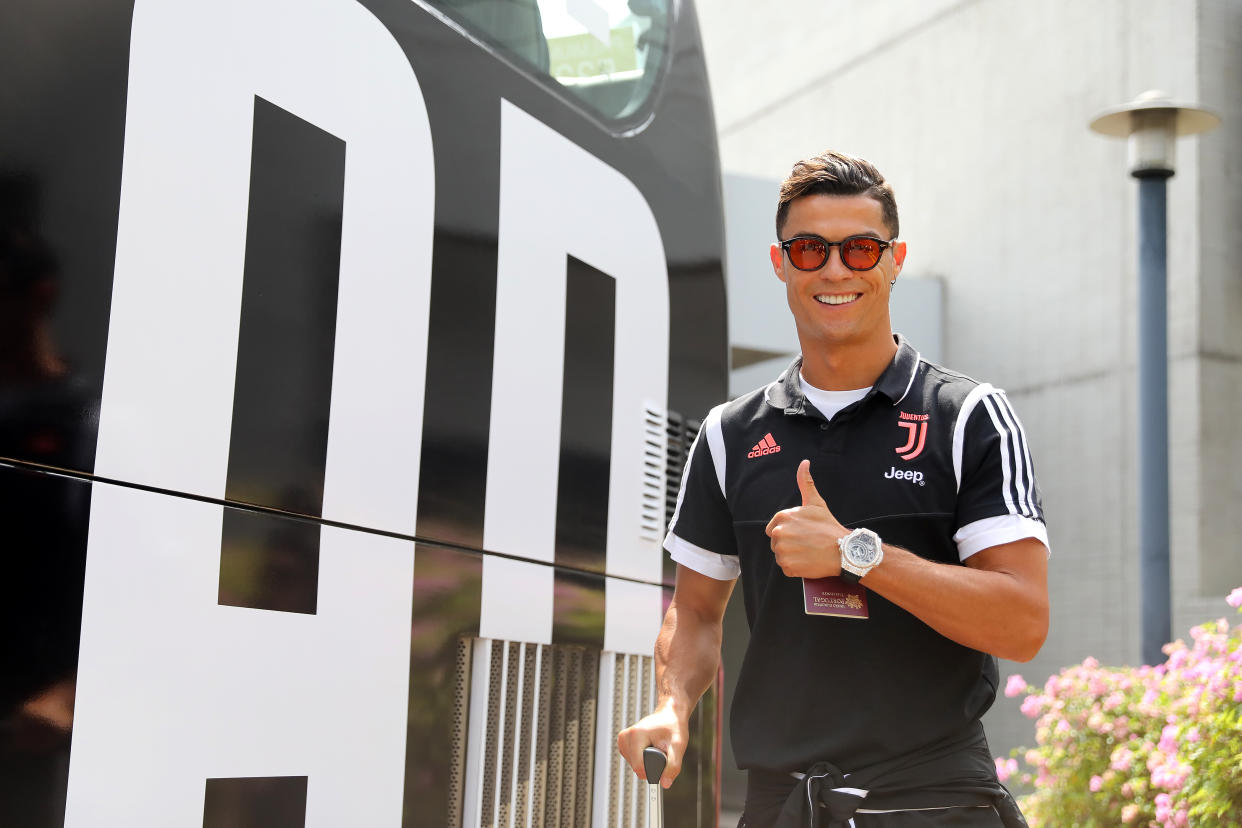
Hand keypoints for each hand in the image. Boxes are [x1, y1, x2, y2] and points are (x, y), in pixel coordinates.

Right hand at [617, 703, 685, 788]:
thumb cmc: (674, 727)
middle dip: (651, 765)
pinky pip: (633, 761)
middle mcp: (625, 737)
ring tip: (656, 747)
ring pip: (634, 766)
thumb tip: (665, 784)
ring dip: (647, 762)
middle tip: (662, 750)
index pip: (639, 767)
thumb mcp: (678, 745)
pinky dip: (642, 759)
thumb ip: (673, 765)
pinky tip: (649, 749)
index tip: (664, 762)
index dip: (654, 771)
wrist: (669, 714)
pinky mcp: (623, 743)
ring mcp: (622, 740)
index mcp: (636, 735)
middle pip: (637, 767)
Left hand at [764, 459, 845, 577]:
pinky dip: (795, 568)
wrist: (843, 550)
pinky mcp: (787, 566)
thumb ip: (805, 482)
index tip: (803, 534)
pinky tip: (807, 562)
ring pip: (781, 555)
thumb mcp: (816, 503)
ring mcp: (782, 550)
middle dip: (789, 544)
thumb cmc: (829, 527)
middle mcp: (779, 533)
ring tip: (808, 552)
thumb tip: (804, 462)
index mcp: (782, 517)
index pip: (773, 528)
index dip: (788, 532)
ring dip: (792, 556)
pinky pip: (786, 568)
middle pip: (777, 542)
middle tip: (807, 544)